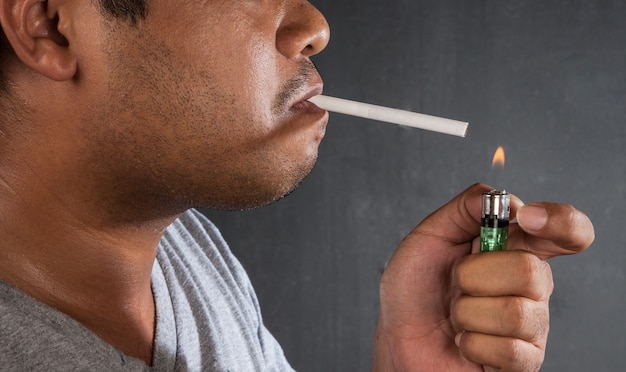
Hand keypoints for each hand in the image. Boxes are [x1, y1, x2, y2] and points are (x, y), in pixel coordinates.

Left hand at [372, 183, 593, 370]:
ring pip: (516, 313)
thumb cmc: (415, 287)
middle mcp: (531, 284)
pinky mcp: (523, 361)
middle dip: (475, 275)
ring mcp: (531, 324)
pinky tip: (464, 341)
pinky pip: (511, 351)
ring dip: (468, 313)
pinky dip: (472, 344)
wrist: (399, 334)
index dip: (561, 221)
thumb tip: (504, 198)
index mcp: (514, 248)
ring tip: (457, 315)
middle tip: (456, 283)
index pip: (567, 231)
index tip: (527, 218)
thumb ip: (462, 209)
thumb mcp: (428, 237)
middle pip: (531, 271)